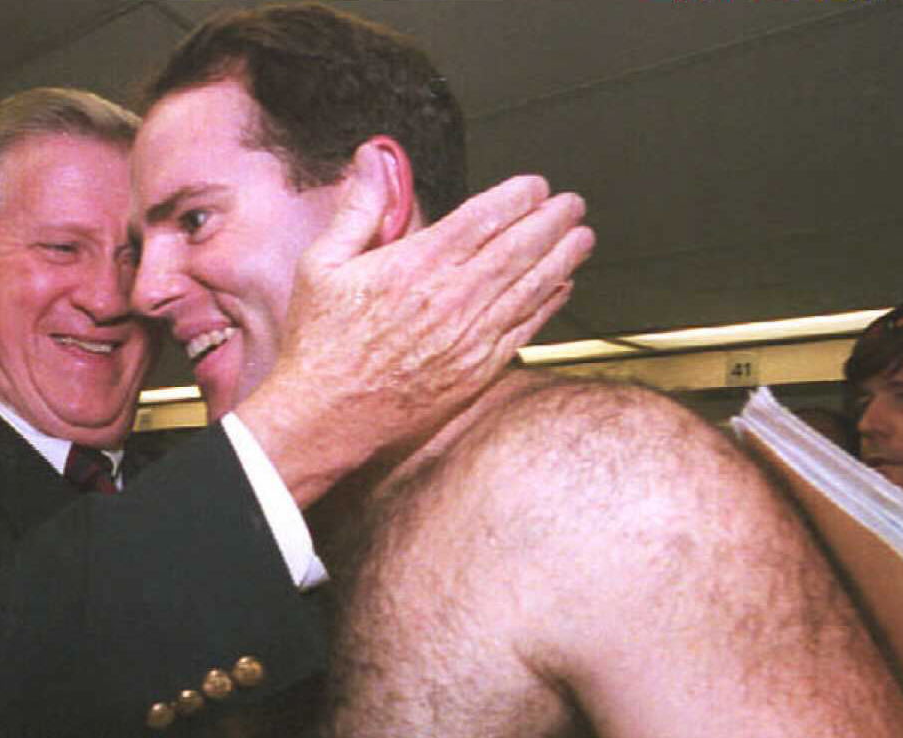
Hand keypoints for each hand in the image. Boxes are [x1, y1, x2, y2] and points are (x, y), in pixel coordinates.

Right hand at [240, 148, 593, 506]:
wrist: (327, 415)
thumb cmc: (321, 342)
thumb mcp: (322, 264)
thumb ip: (357, 209)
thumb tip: (374, 158)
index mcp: (414, 265)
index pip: (481, 218)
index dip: (516, 197)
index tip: (534, 185)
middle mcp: (449, 299)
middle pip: (518, 248)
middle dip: (551, 221)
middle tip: (571, 205)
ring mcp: (468, 337)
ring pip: (529, 288)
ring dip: (562, 259)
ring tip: (580, 238)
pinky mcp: (476, 370)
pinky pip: (523, 329)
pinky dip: (548, 305)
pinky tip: (562, 288)